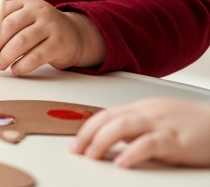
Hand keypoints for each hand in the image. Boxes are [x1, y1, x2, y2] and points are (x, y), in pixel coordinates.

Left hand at [0, 0, 105, 73]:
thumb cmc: (39, 29)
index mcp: (25, 3)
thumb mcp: (19, 22)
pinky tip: (15, 69)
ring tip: (0, 64)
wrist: (75, 35)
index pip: (1, 10)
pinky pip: (36, 56)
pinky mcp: (59, 44)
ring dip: (6, 56)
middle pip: (10, 25)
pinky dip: (22, 65)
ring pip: (22, 41)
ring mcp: (51, 26)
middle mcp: (38, 11)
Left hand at [71, 97, 209, 167]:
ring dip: (101, 141)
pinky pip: (149, 144)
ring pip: (122, 126)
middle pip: (109, 118)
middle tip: (77, 151)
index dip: (87, 127)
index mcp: (143, 108)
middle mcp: (148, 113)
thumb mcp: (160, 121)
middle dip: (87, 134)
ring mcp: (162, 125)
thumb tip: (113, 140)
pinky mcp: (176, 140)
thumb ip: (137, 127)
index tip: (76, 142)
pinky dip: (132, 153)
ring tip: (91, 156)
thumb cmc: (195, 125)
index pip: (106, 113)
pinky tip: (121, 163)